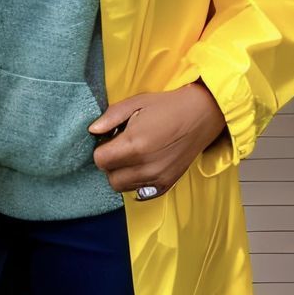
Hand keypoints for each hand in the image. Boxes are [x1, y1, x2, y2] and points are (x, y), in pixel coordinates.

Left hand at [88, 82, 226, 197]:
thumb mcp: (136, 102)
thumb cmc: (167, 106)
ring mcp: (157, 178)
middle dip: (111, 164)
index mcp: (134, 144)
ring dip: (123, 174)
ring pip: (124, 187)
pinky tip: (144, 165)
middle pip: (110, 178)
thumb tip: (93, 130)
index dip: (102, 148)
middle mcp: (145, 166)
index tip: (111, 140)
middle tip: (121, 148)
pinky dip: (137, 182)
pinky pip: (140, 192)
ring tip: (134, 156)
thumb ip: (111, 117)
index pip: (100, 160)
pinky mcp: (167, 184)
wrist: (201, 114)